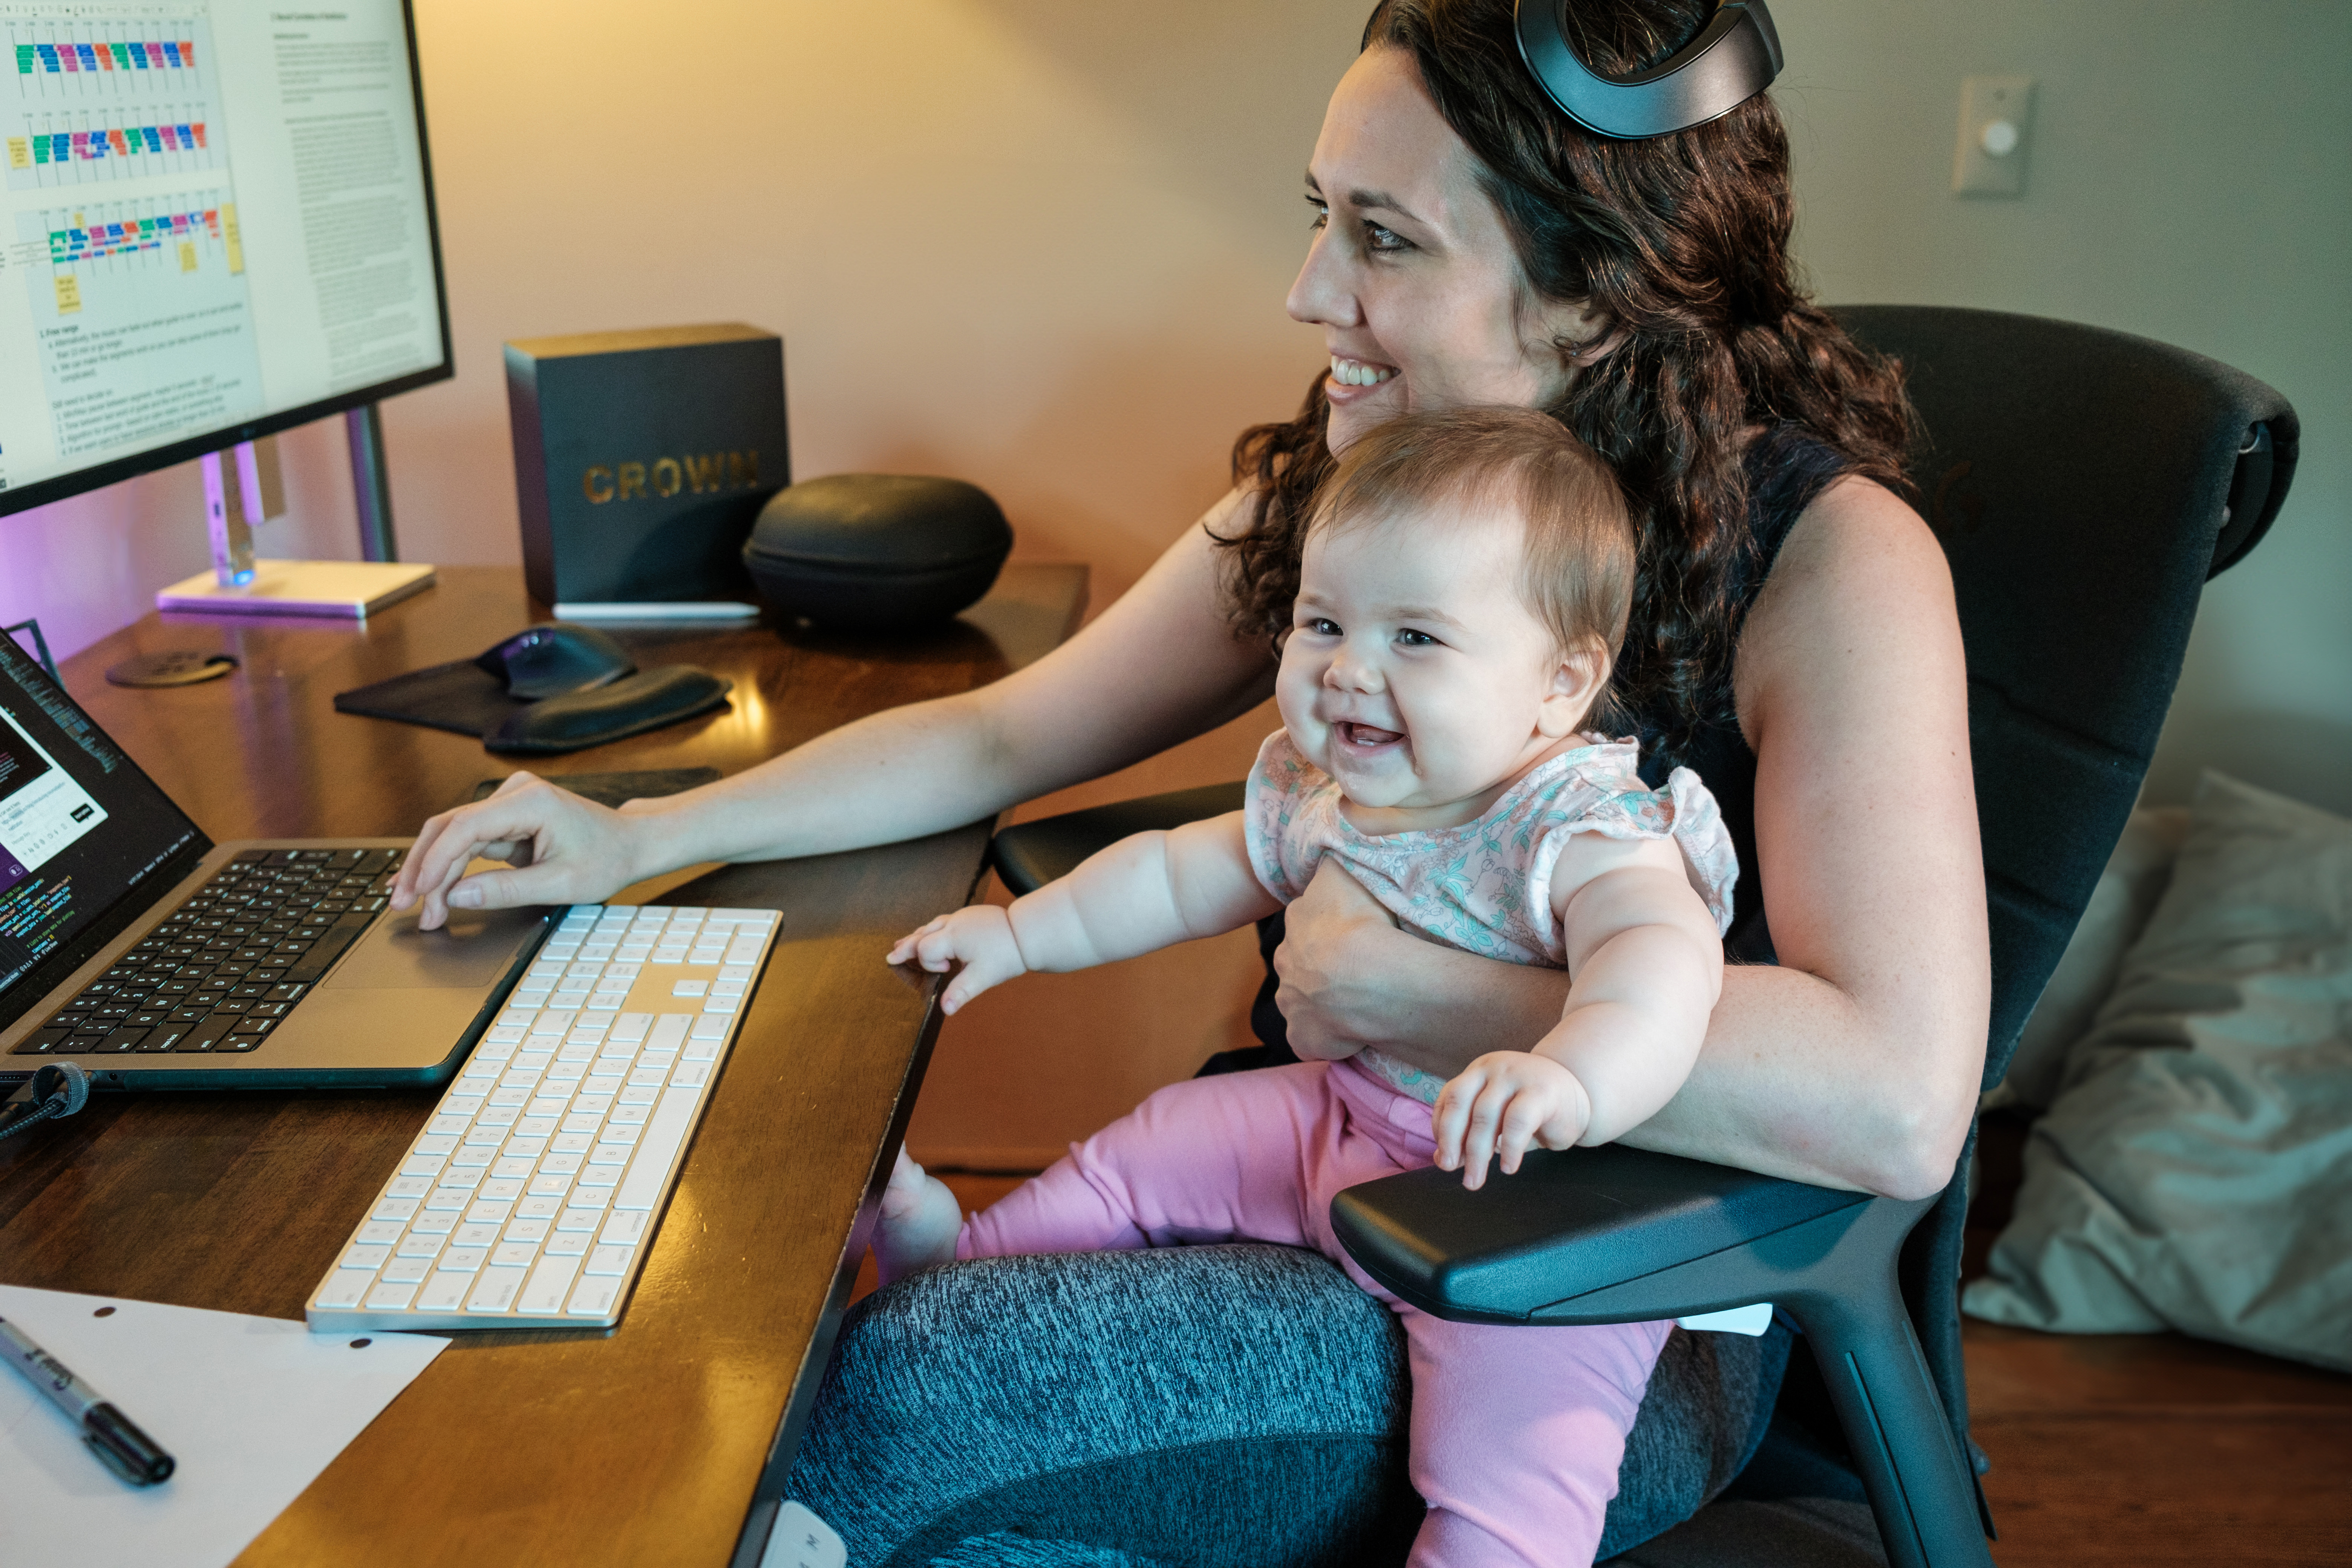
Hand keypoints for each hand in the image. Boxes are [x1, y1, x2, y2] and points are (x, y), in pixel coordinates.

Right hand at [389, 772, 648, 929]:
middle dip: (426, 869)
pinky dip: (451, 867)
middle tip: (406, 906)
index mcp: (530, 802)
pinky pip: (469, 841)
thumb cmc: (606, 859)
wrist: (630, 844)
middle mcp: (514, 793)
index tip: (417, 892)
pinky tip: (429, 888)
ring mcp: (509, 802)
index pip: (465, 827)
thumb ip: (505, 890)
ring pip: (454, 836)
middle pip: (451, 828)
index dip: (435, 861)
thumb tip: (456, 897)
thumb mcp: (560, 884)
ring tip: (421, 909)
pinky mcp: (507, 817)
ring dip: (435, 872)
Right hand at [887, 905, 1025, 1012]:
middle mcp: (954, 923)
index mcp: (953, 936)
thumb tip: (945, 1010)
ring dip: (918, 936)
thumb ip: (961, 992)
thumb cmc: (1007, 953)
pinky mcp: (970, 915)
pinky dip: (932, 930)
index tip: (946, 970)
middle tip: (891, 955)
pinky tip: (933, 935)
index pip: (926, 949)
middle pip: (922, 934)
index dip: (930, 963)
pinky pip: (944, 922)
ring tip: (903, 944)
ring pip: (932, 926)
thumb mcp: (983, 976)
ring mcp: (962, 916)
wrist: (1028, 932)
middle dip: (907, 946)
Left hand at [1273, 858, 1400, 1060]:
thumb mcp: (1342, 872)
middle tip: (1356, 970)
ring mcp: (1291, 1003)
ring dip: (1324, 1002)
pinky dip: (1329, 1038)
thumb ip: (1330, 866)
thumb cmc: (1360, 920)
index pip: (1307, 922)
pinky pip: (1313, 1039)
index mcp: (1296, 921)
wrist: (1366, 975)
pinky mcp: (1302, 1038)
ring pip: (1304, 1001)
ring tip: (1358, 1003)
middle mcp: (1285, 962)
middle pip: (1301, 962)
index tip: (1352, 934)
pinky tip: (1352, 1033)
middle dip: (1321, 967)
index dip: (1330, 928)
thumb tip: (1326, 858)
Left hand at [1431, 1052, 1591, 1190]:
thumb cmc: (1532, 1110)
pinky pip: (1517, 1121)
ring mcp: (1516, 1076)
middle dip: (1451, 1141)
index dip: (1441, 1130)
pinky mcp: (1541, 1091)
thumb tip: (1442, 1159)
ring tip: (1475, 1179)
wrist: (1578, 1093)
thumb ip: (1470, 1133)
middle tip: (1450, 1169)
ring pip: (1486, 1115)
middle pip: (1460, 1103)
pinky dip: (1510, 1148)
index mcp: (1477, 1073)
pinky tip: (1508, 1167)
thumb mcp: (1497, 1119)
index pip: (1448, 1099)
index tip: (1444, 1158)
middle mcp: (1492, 1069)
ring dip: (1477, 1153)